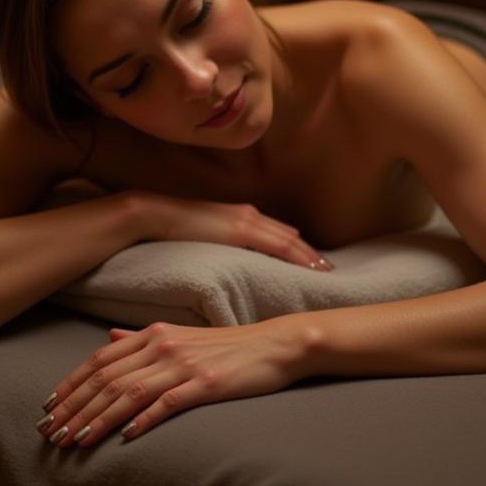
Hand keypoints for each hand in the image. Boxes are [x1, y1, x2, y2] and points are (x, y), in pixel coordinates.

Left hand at [36, 319, 303, 448]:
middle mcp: (163, 345)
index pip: (101, 360)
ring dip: (98, 418)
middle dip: (75, 407)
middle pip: (108, 379)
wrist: (274, 345)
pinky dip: (143, 420)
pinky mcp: (206, 384)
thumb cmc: (226, 346)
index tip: (48, 406)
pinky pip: (167, 403)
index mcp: (154, 334)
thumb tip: (110, 337)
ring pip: (129, 393)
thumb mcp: (180, 337)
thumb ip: (142, 340)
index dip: (71, 383)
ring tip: (75, 440)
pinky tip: (124, 438)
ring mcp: (184, 365)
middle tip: (51, 432)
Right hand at [128, 190, 333, 271]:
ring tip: (326, 272)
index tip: (313, 262)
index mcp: (241, 215)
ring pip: (289, 241)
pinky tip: (307, 268)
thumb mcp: (203, 234)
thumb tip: (233, 258)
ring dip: (309, 256)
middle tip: (330, 270)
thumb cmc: (173, 228)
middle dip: (310, 253)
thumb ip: (220, 241)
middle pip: (289, 236)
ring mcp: (247, 221)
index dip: (297, 248)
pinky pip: (278, 246)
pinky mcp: (241, 231)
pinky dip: (296, 257)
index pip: (277, 233)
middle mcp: (249, 215)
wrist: (155, 213)